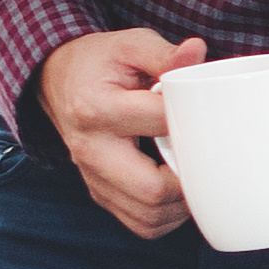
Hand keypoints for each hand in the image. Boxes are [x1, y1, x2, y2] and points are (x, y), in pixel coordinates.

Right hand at [35, 28, 215, 236]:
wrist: (58, 81)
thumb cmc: (100, 62)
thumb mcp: (129, 45)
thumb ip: (164, 53)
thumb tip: (197, 52)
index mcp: (96, 108)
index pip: (158, 123)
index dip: (193, 121)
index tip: (209, 114)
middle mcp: (91, 149)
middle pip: (150, 189)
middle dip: (189, 178)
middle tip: (207, 156)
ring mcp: (93, 177)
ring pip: (147, 216)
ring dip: (182, 204)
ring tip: (195, 173)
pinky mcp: (99, 193)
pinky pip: (139, 224)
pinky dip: (167, 216)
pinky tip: (179, 191)